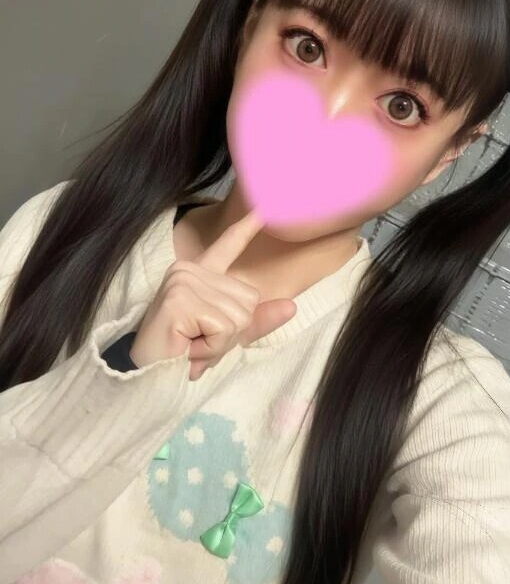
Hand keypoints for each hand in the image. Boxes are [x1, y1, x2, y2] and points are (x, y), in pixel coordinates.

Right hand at [130, 210, 296, 378]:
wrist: (145, 377)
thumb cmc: (182, 355)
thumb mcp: (225, 336)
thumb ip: (256, 320)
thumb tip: (291, 306)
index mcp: (199, 273)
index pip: (228, 245)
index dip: (247, 227)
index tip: (264, 206)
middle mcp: (189, 269)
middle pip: (248, 300)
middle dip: (231, 333)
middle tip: (198, 342)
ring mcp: (183, 281)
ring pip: (239, 317)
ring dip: (220, 343)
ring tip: (191, 346)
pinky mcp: (180, 300)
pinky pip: (224, 328)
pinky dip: (213, 348)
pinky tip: (188, 348)